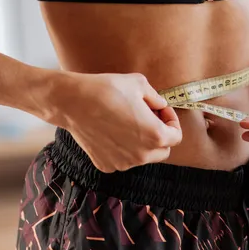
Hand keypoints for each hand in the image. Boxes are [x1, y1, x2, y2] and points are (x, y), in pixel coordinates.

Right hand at [42, 71, 182, 172]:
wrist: (72, 101)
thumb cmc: (107, 89)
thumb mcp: (139, 84)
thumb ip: (156, 98)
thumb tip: (161, 105)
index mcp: (155, 136)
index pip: (176, 137)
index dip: (171, 120)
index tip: (160, 109)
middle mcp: (141, 155)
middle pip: (162, 150)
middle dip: (159, 134)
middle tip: (147, 116)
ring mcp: (123, 163)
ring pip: (142, 156)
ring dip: (141, 142)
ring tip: (128, 121)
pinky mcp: (106, 165)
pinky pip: (123, 159)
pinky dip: (123, 148)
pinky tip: (112, 130)